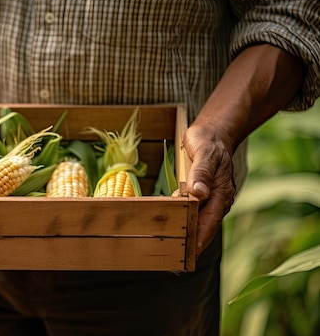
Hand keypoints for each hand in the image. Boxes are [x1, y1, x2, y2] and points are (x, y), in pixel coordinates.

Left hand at [182, 122, 235, 256]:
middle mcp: (218, 199)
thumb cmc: (208, 141)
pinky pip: (194, 212)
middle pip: (205, 226)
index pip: (210, 221)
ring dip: (188, 235)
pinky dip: (185, 221)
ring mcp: (210, 198)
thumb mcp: (205, 153)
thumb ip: (201, 173)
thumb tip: (199, 193)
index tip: (190, 254)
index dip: (200, 239)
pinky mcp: (202, 194)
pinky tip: (173, 229)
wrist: (214, 133)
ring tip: (172, 250)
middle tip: (175, 260)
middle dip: (192, 244)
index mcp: (221, 192)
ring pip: (199, 221)